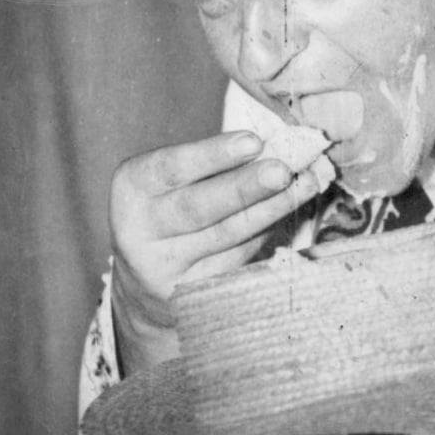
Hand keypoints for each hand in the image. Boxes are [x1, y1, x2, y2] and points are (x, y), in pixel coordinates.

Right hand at [109, 129, 327, 366]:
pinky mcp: (190, 293)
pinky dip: (265, 233)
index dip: (213, 155)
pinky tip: (286, 213)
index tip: (253, 141)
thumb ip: (215, 164)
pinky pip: (236, 258)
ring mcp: (164, 266)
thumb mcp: (173, 181)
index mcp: (132, 188)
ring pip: (225, 235)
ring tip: (303, 186)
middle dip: (245, 187)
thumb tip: (277, 146)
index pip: (172, 167)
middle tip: (283, 171)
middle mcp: (139, 230)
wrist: (146, 279)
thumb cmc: (170, 209)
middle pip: (198, 207)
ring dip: (269, 209)